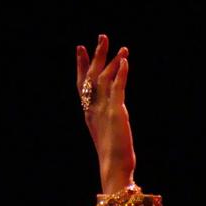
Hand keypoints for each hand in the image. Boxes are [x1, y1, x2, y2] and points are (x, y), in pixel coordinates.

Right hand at [76, 33, 135, 193]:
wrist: (113, 168)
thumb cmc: (112, 157)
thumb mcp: (106, 135)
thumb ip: (106, 122)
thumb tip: (112, 116)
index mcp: (89, 113)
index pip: (82, 84)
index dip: (81, 65)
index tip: (80, 48)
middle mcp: (93, 108)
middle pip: (91, 76)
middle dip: (96, 55)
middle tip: (102, 37)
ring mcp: (103, 109)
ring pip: (106, 78)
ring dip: (114, 61)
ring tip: (122, 47)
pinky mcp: (116, 112)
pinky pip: (117, 88)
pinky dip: (121, 74)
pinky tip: (125, 62)